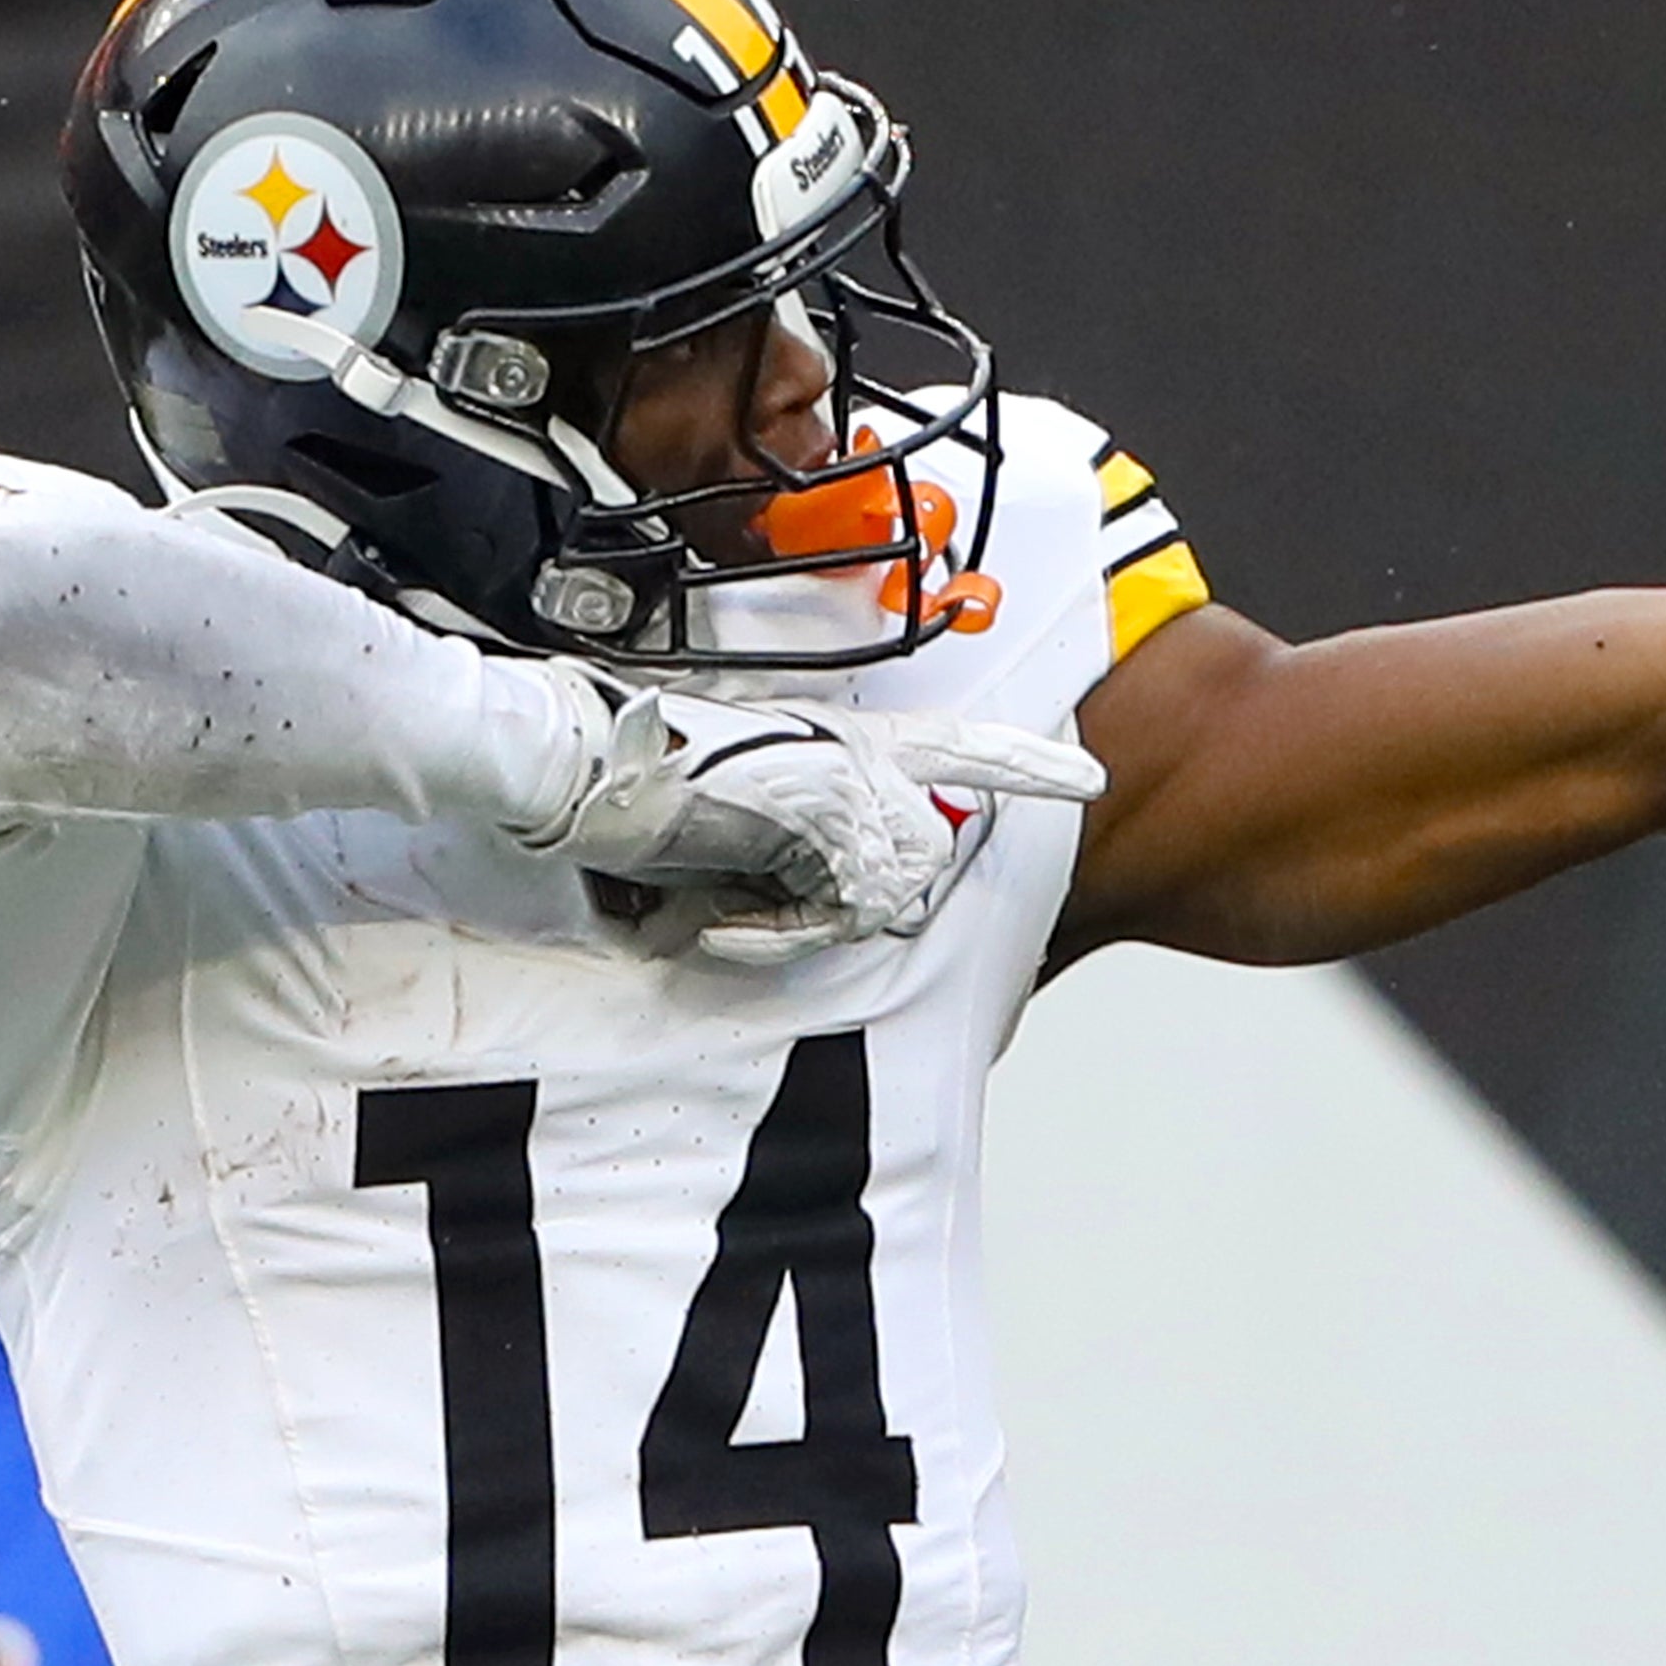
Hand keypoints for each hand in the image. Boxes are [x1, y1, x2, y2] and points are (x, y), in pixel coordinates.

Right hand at [522, 683, 1104, 955]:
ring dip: (805, 917)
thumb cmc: (639, 784)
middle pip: (923, 849)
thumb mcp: (736, 814)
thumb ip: (796, 838)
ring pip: (887, 879)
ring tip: (724, 908)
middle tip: (748, 910)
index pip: (956, 746)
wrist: (579, 763)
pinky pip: (843, 902)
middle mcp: (854, 749)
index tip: (1086, 775)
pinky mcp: (820, 809)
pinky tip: (717, 920)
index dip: (1022, 762)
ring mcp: (843, 778)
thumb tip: (820, 899)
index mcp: (841, 737)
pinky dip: (780, 929)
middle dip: (855, 895)